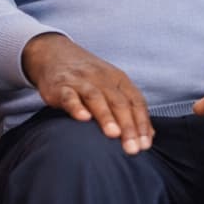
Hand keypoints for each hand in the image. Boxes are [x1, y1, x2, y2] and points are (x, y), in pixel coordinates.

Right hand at [21, 34, 152, 152]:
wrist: (54, 54)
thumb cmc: (88, 77)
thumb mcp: (112, 86)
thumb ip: (129, 109)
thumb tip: (149, 136)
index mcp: (119, 79)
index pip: (135, 101)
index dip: (142, 123)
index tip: (145, 145)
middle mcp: (102, 79)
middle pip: (119, 102)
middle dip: (128, 126)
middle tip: (133, 149)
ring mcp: (81, 81)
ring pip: (96, 98)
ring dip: (106, 117)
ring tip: (113, 135)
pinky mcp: (61, 86)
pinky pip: (69, 96)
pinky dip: (76, 107)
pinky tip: (83, 118)